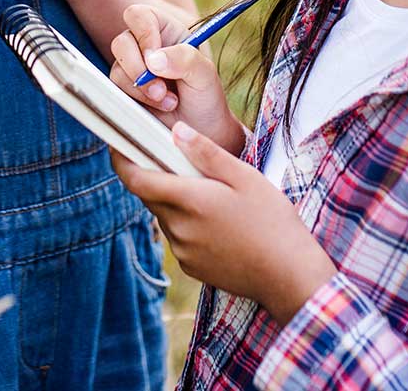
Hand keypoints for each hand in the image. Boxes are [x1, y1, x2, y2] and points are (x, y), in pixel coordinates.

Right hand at [110, 3, 244, 152]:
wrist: (201, 130)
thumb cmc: (205, 96)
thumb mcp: (205, 74)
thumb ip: (184, 59)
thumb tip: (153, 59)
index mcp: (164, 30)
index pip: (139, 16)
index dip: (143, 34)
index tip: (156, 60)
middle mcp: (144, 45)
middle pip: (121, 42)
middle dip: (138, 68)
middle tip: (161, 89)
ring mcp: (132, 67)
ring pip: (117, 68)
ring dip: (141, 89)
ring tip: (168, 101)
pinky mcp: (124, 90)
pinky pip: (115, 90)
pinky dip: (137, 101)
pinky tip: (159, 107)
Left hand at [112, 124, 336, 326]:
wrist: (290, 277)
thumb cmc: (272, 221)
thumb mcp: (244, 177)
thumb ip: (206, 153)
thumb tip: (176, 130)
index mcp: (188, 201)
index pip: (136, 180)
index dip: (121, 160)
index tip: (117, 143)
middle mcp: (178, 229)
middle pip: (150, 195)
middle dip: (155, 175)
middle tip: (177, 160)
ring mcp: (184, 252)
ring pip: (165, 216)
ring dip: (174, 200)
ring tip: (207, 191)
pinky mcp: (192, 268)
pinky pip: (178, 237)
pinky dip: (186, 223)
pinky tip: (216, 220)